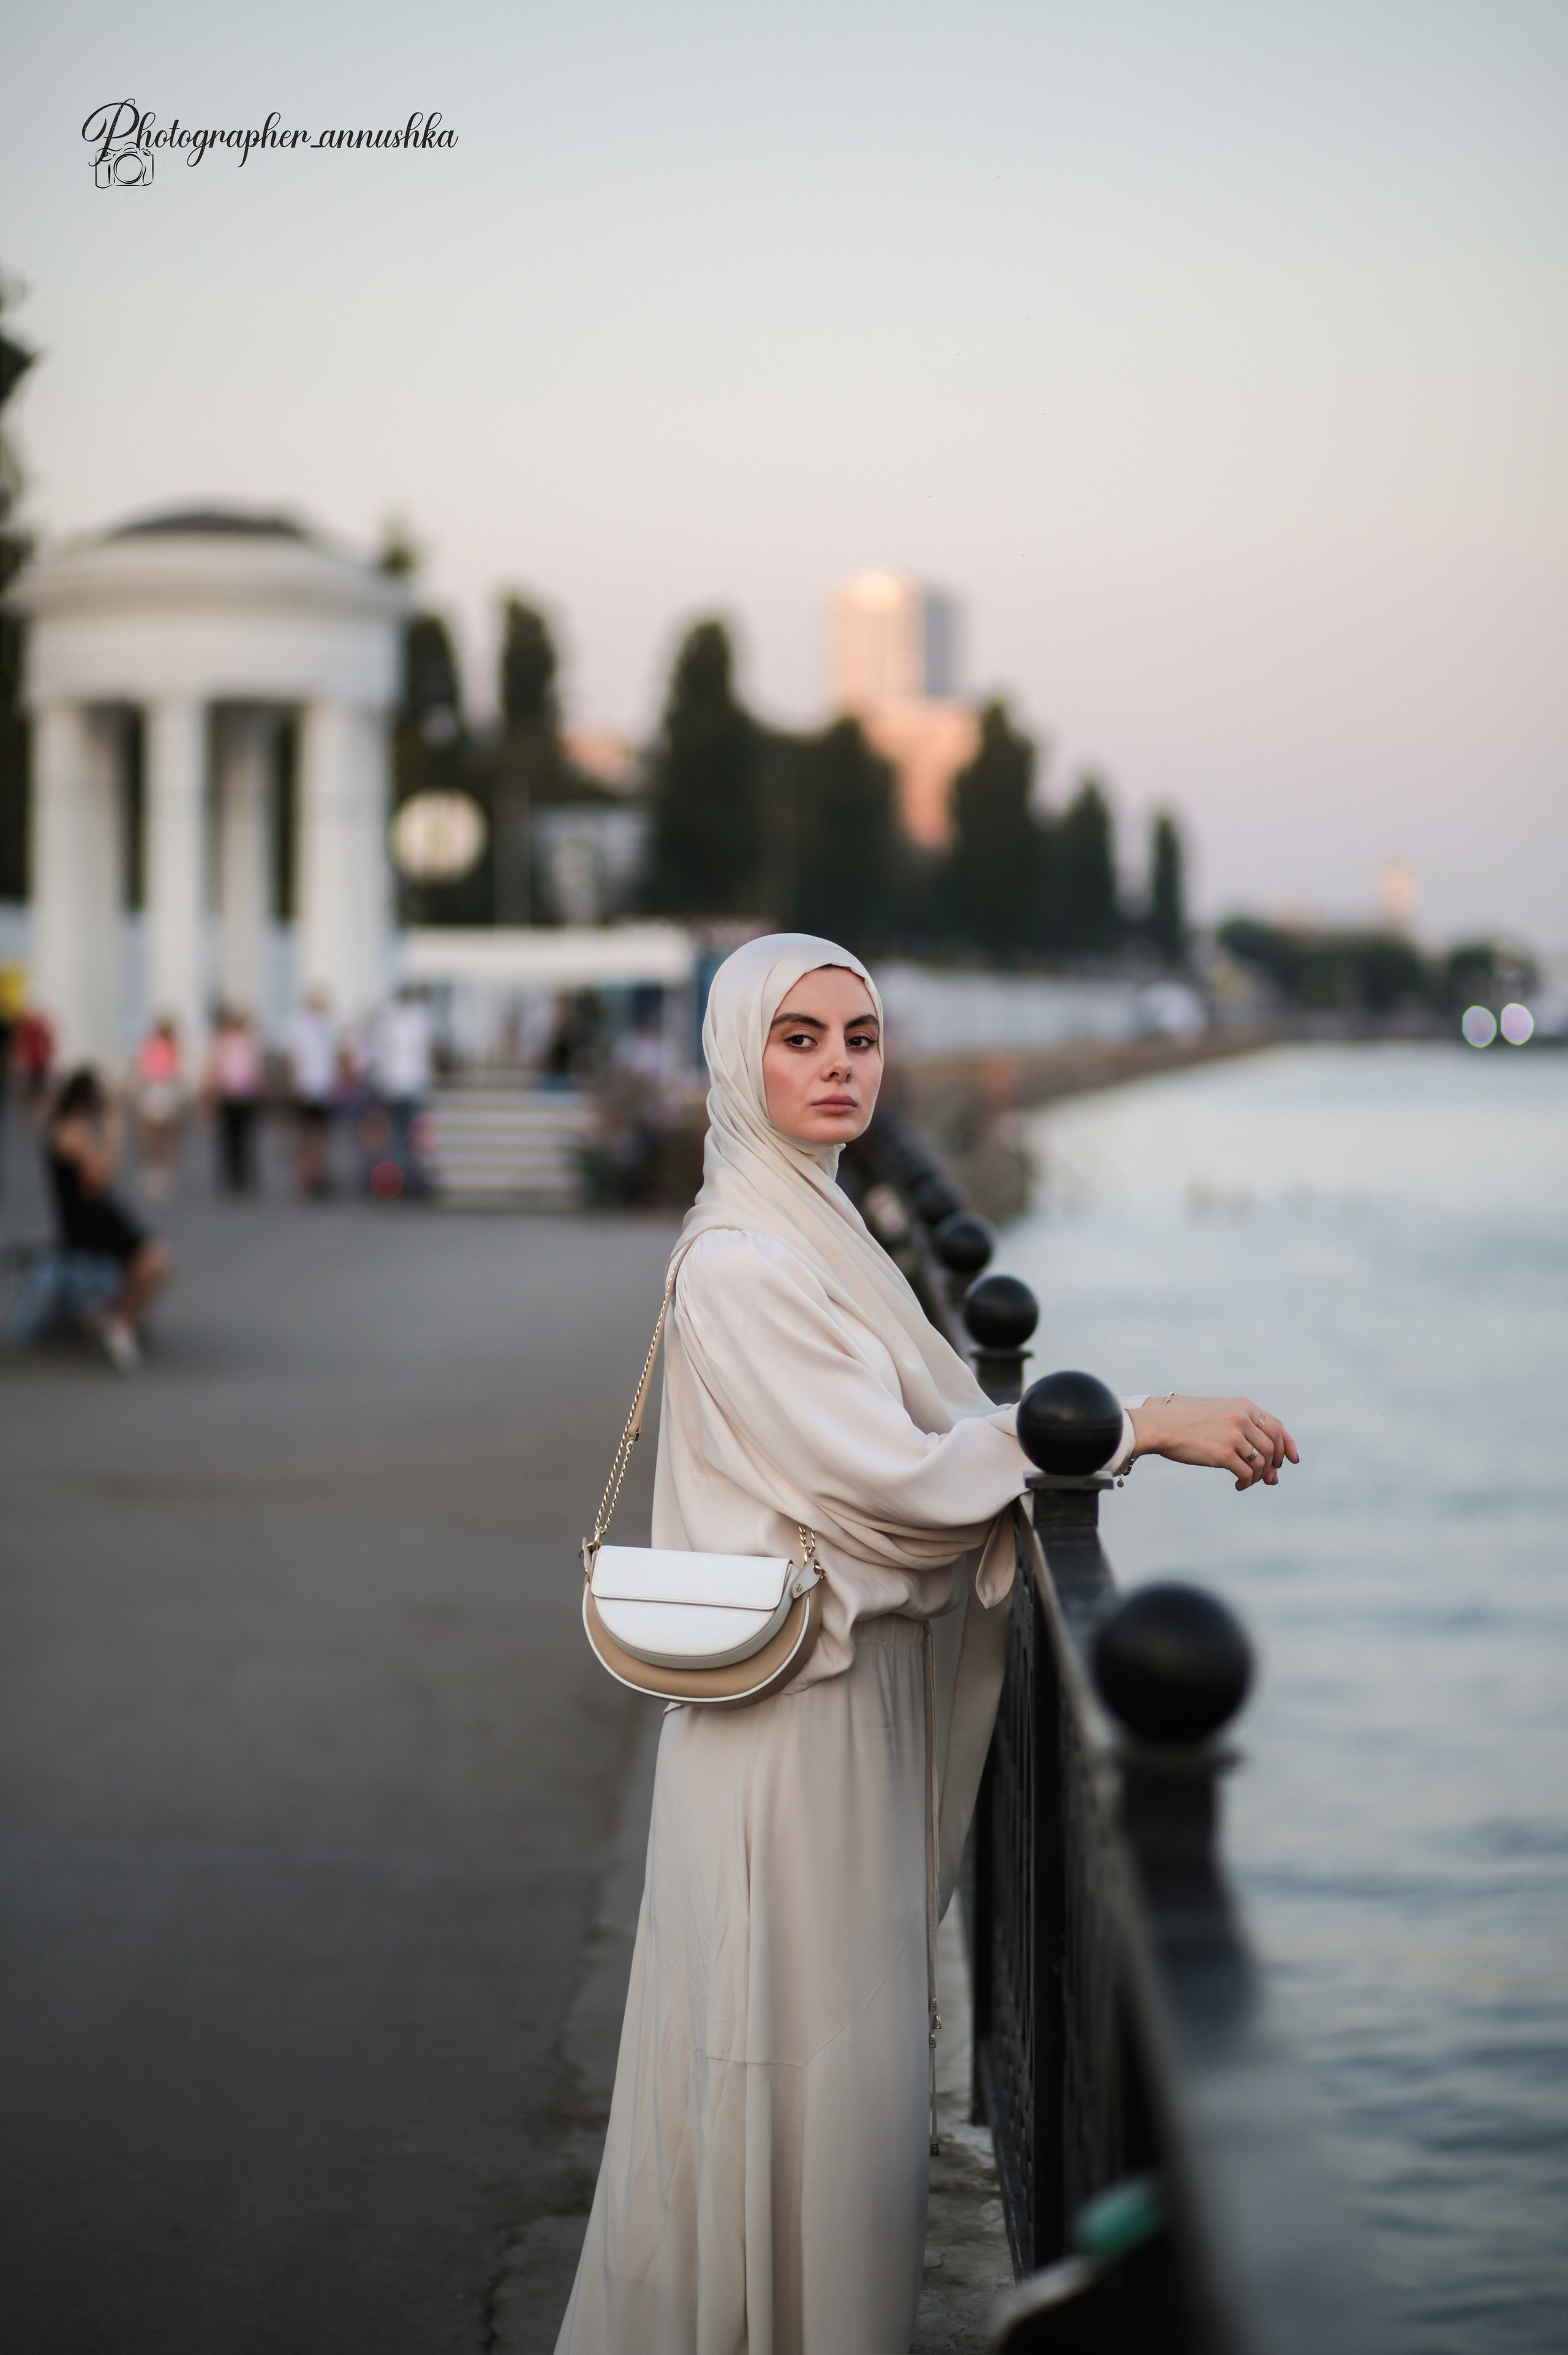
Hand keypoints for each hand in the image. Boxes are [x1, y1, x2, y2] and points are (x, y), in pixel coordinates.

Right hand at [1128, 1396, 1298, 1490]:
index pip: (1276, 1426)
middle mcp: (1242, 1418)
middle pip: (1273, 1447)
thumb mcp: (1217, 1411)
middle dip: (1274, 1466)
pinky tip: (1238, 1485)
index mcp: (1242, 1406)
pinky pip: (1246, 1473)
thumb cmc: (1184, 1420)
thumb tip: (1261, 1458)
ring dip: (1258, 1477)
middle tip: (1269, 1479)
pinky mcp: (1224, 1453)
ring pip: (1261, 1462)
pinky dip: (1246, 1482)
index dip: (1288, 1445)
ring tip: (1247, 1482)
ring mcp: (1234, 1436)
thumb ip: (1240, 1427)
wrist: (1160, 1424)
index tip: (1292, 1460)